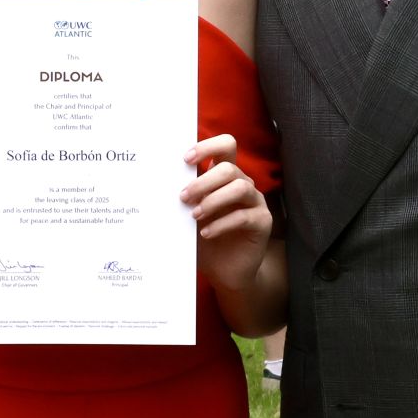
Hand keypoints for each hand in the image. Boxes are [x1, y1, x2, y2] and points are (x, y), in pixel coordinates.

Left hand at [182, 134, 271, 293]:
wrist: (224, 271)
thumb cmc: (204, 238)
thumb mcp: (188, 216)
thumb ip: (182, 199)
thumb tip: (155, 186)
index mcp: (225, 177)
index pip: (226, 146)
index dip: (208, 147)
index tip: (185, 159)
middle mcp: (243, 184)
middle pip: (229, 168)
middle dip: (203, 181)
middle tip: (183, 197)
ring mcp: (255, 202)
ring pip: (240, 188)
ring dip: (213, 200)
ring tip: (194, 215)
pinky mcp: (262, 222)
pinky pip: (244, 216)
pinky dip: (222, 223)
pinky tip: (206, 232)